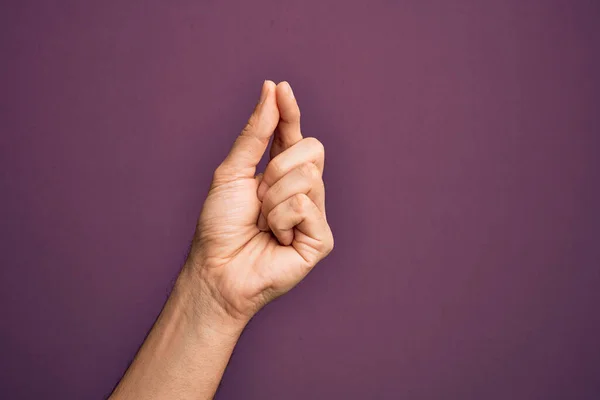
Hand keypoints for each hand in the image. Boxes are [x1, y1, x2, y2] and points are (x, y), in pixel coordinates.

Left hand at [185, 80, 333, 325]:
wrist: (216, 269)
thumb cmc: (220, 225)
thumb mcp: (232, 171)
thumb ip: (256, 134)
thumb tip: (271, 89)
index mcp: (281, 173)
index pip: (293, 134)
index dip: (289, 111)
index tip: (281, 88)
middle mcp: (302, 190)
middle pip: (313, 150)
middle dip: (278, 168)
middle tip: (259, 196)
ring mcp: (314, 214)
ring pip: (308, 177)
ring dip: (274, 199)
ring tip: (264, 223)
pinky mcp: (320, 239)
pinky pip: (307, 207)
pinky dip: (282, 220)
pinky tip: (276, 239)